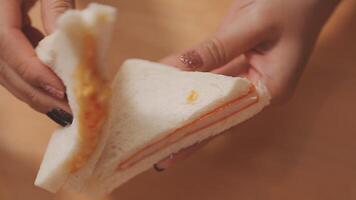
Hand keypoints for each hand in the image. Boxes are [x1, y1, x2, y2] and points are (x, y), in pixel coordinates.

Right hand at [0, 0, 73, 125]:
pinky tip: (54, 85)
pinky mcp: (1, 31)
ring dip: (34, 89)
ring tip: (62, 107)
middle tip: (65, 112)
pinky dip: (33, 74)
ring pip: (4, 68)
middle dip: (34, 92)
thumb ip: (58, 10)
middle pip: (2, 65)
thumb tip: (69, 51)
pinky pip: (11, 59)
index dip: (32, 71)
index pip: (5, 43)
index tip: (61, 91)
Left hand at [156, 0, 339, 169]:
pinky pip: (209, 72)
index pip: (228, 117)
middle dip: (188, 126)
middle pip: (217, 112)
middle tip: (158, 145)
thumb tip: (179, 68)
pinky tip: (168, 83)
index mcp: (271, 90)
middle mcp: (257, 88)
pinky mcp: (236, 59)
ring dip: (185, 102)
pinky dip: (189, 78)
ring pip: (210, 93)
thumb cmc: (291, 4)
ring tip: (157, 118)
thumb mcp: (253, 26)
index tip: (171, 146)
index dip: (198, 133)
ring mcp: (246, 74)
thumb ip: (216, 49)